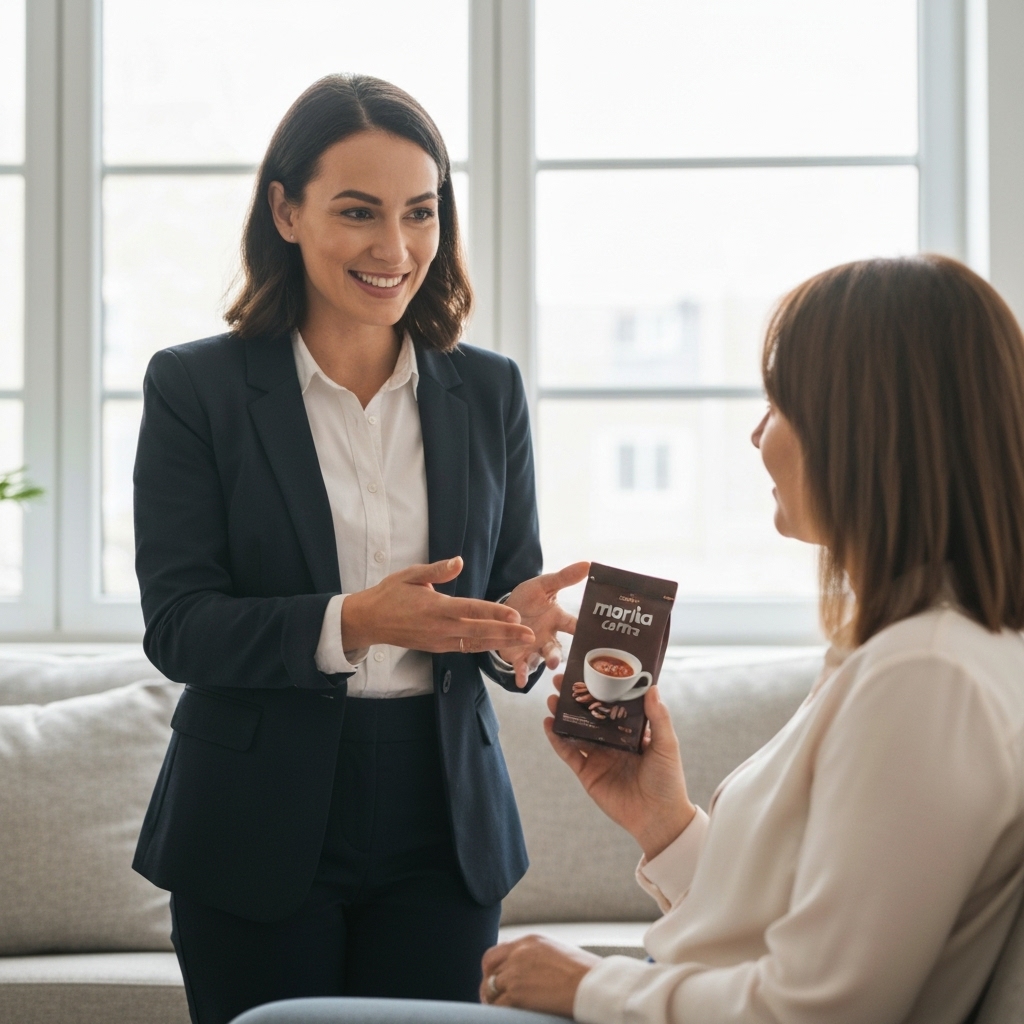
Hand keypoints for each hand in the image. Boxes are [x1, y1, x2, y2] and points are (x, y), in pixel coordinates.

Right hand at [340, 557, 534, 653]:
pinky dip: (483, 647)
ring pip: (475, 644)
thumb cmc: (391, 594)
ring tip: (523, 643)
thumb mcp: (411, 574)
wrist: (370, 621)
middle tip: (530, 636)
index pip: (471, 610)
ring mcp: (439, 641)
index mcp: (435, 607)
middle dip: (507, 634)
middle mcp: (440, 628)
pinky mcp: (437, 648)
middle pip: (479, 632)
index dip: (494, 613)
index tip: (515, 615)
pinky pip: (465, 648)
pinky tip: (499, 644)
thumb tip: (459, 561)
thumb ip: (437, 570)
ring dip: (500, 643)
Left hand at [480, 934, 599, 1015]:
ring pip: (490, 987)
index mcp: (530, 941)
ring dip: (493, 999)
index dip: (494, 968)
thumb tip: (530, 973)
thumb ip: (538, 958)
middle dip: (488, 982)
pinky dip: (498, 1011)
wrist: (593, 986)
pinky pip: (497, 1005)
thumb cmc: (585, 974)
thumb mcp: (558, 953)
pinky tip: (506, 1015)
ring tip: (499, 1009)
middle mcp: (519, 953)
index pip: (498, 951)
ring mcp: (516, 973)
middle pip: (489, 967)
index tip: (497, 980)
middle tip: (492, 997)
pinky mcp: (517, 993)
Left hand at [497, 561, 589, 688]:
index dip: (583, 630)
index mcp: (557, 619)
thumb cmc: (527, 600)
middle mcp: (549, 637)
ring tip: (548, 666)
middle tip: (558, 660)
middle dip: (558, 655)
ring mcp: (535, 649)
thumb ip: (563, 578)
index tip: (594, 635)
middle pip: (557, 648)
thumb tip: (588, 564)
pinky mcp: (520, 657)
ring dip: (544, 663)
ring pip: (542, 659)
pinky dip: (522, 675)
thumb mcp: (543, 585)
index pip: (574, 625)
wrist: (503, 612)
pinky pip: (522, 668)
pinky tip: (520, 681)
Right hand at [545, 676, 695, 859]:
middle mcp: (612, 740)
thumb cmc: (668, 780)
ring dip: (562, 715)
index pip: (612, 704)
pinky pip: (568, 753)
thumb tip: (652, 686)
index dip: (600, 688)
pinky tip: (548, 724)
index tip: (588, 670)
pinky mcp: (587, 773)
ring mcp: (598, 756)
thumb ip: (658, 717)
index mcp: (631, 731)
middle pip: (589, 714)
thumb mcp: (667, 745)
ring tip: (552, 699)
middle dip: (575, 697)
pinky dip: (557, 740)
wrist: (658, 818)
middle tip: (561, 679)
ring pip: (575, 730)